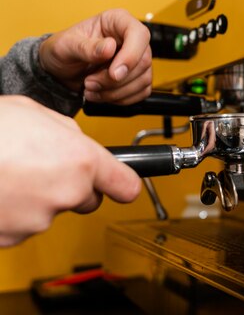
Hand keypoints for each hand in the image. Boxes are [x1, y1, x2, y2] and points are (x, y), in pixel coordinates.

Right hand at [0, 96, 141, 245]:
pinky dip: (12, 211)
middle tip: (40, 167)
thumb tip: (77, 143)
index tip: (122, 184)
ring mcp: (38, 219)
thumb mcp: (34, 112)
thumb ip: (67, 132)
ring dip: (36, 197)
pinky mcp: (12, 237)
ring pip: (50, 211)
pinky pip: (21, 224)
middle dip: (72, 186)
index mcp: (81, 161)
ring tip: (8, 173)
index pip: (126, 185)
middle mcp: (67, 193)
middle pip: (86, 199)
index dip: (123, 184)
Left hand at [39, 9, 151, 104]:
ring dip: (115, 92)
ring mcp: (137, 59)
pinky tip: (102, 94)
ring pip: (142, 80)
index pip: (139, 34)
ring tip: (91, 89)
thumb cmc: (62, 51)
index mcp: (117, 21)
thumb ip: (86, 47)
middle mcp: (131, 39)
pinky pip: (141, 92)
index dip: (131, 55)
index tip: (114, 73)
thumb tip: (109, 47)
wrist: (60, 70)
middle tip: (90, 82)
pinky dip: (121, 98)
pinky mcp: (138, 77)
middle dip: (115, 80)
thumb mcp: (65, 46)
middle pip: (142, 62)